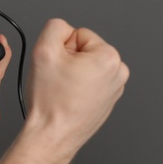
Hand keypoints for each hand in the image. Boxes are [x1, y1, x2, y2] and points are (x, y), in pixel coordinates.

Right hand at [22, 19, 127, 163]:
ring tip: (64, 91)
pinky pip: (89, 82)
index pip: (78, 34)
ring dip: (73, 74)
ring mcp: (115, 88)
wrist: (52, 136)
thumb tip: (64, 29)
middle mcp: (118, 72)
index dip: (62, 48)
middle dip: (69, 61)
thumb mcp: (43, 50)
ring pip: (86, 65)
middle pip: (85, 49)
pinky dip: (78, 87)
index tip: (58, 67)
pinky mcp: (108, 99)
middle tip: (59, 80)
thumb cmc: (51, 102)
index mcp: (109, 57)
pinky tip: (70, 98)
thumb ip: (55, 27)